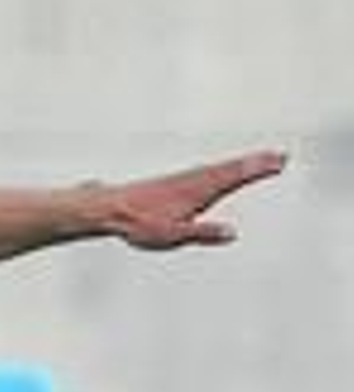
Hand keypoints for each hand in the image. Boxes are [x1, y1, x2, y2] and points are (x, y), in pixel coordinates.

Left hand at [93, 149, 285, 249]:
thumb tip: (230, 233)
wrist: (109, 208)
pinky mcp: (175, 182)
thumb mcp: (172, 234)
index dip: (256, 169)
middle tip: (281, 156)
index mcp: (196, 191)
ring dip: (242, 163)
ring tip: (262, 159)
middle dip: (257, 162)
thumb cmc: (137, 222)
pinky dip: (223, 168)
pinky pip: (207, 171)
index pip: (233, 178)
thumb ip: (202, 233)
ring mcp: (184, 179)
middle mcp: (192, 180)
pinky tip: (225, 171)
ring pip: (220, 168)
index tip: (277, 162)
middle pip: (231, 169)